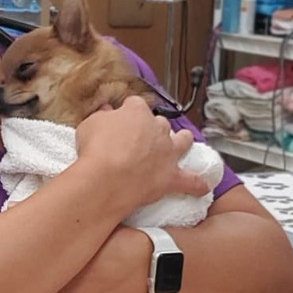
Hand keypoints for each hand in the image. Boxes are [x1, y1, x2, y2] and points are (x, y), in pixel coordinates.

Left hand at [27, 227, 149, 292]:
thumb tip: (13, 205)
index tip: (24, 270)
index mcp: (48, 257)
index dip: (19, 271)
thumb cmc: (114, 239)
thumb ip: (49, 224)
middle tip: (38, 288)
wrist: (144, 263)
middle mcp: (50, 283)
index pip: (15, 269)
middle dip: (27, 292)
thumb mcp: (81, 225)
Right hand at [75, 98, 208, 215]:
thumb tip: (107, 112)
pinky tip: (202, 187)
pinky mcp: (171, 177)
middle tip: (141, 137)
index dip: (127, 112)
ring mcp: (168, 152)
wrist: (106, 179)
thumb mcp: (90, 125)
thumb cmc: (95, 148)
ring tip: (182, 144)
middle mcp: (157, 128)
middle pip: (160, 123)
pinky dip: (196, 184)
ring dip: (183, 142)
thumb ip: (102, 117)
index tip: (120, 119)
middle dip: (154, 128)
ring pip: (183, 141)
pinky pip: (190, 181)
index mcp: (137, 112)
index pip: (135, 105)